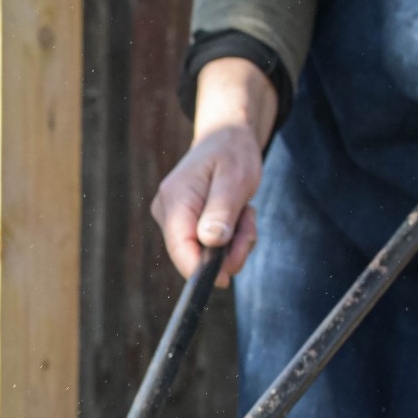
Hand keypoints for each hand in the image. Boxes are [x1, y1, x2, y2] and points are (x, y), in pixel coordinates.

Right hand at [152, 56, 277, 283]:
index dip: (199, 269)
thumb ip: (222, 211)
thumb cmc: (232, 154)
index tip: (225, 280)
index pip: (179, 247)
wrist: (226, 138)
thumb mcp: (235, 179)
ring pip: (204, 253)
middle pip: (194, 253)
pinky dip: (229, 238)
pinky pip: (208, 246)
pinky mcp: (184, 224)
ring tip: (245, 213)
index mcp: (175, 198)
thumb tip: (211, 243)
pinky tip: (236, 215)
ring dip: (233, 242)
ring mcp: (173, 219)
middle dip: (228, 249)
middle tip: (250, 223)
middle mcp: (167, 211)